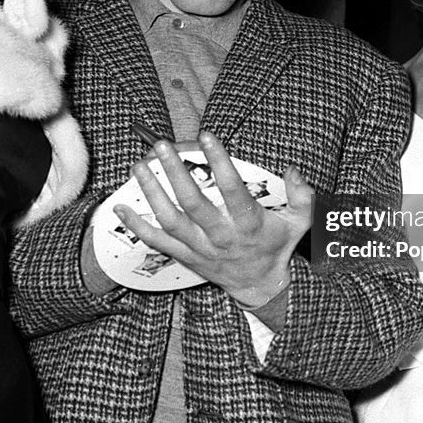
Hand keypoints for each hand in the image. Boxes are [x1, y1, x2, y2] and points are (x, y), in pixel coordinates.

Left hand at [112, 131, 313, 305]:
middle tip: (163, 146)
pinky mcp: (185, 256)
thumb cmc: (277, 246)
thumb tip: (292, 168)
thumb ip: (302, 196)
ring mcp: (199, 248)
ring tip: (139, 166)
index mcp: (249, 225)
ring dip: (151, 193)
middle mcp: (221, 237)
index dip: (220, 163)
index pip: (233, 190)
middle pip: (194, 204)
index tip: (207, 136)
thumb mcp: (299, 222)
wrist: (259, 286)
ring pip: (170, 221)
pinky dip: (136, 225)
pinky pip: (156, 241)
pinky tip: (120, 206)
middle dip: (176, 173)